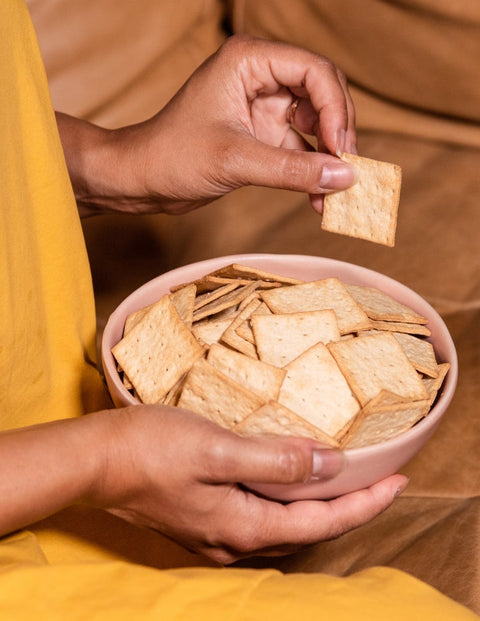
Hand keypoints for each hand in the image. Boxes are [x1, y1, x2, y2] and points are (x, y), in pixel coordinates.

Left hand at [59, 35, 356, 216]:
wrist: (142, 180)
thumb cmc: (173, 156)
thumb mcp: (236, 160)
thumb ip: (293, 169)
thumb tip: (344, 178)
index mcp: (250, 60)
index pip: (314, 71)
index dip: (336, 109)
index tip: (342, 150)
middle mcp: (261, 77)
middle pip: (322, 96)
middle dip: (337, 134)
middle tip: (347, 172)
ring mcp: (263, 107)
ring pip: (314, 125)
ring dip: (327, 159)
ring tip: (335, 193)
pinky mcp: (261, 135)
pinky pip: (299, 150)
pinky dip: (310, 173)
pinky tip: (318, 199)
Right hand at [90, 405, 406, 564]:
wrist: (95, 459)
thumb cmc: (150, 449)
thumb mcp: (219, 448)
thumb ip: (276, 460)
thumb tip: (329, 463)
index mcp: (244, 525)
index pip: (323, 522)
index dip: (365, 503)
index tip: (399, 482)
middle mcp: (234, 539)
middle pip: (308, 527)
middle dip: (349, 505)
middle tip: (381, 479)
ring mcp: (217, 532)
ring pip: (285, 521)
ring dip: (319, 502)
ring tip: (346, 479)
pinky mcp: (204, 515)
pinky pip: (262, 512)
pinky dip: (288, 497)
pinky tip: (290, 478)